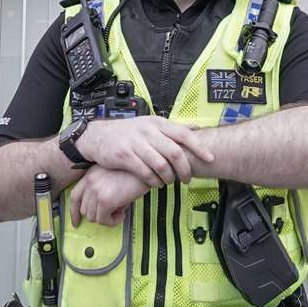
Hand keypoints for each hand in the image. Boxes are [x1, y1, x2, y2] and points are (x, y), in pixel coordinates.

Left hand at [69, 167, 153, 225]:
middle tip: (112, 213)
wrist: (147, 167)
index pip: (75, 196)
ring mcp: (96, 191)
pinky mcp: (105, 200)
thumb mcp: (114, 175)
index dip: (74, 212)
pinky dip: (112, 222)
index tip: (76, 220)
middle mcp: (90, 181)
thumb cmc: (135, 170)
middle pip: (84, 210)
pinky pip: (103, 220)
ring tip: (119, 213)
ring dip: (106, 219)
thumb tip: (104, 207)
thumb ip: (104, 189)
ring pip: (93, 217)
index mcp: (91, 174)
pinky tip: (121, 215)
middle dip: (98, 216)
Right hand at [76, 115, 213, 187]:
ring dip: (169, 177)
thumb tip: (197, 128)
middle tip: (187, 179)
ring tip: (169, 182)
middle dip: (184, 168)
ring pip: (160, 164)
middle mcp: (147, 131)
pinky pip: (144, 172)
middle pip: (174, 152)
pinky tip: (155, 184)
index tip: (210, 158)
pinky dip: (153, 181)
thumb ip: (172, 128)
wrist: (97, 136)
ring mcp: (135, 143)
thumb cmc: (128, 132)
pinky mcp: (124, 156)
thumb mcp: (150, 123)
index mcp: (157, 122)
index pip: (183, 134)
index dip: (198, 147)